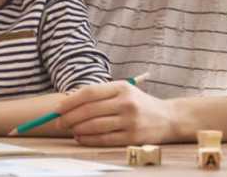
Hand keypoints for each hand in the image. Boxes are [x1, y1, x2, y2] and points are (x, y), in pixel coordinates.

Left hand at [57, 80, 173, 145]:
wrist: (169, 118)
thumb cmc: (139, 103)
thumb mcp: (123, 91)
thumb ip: (100, 94)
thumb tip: (69, 101)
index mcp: (121, 87)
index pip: (89, 92)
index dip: (70, 101)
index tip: (57, 108)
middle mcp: (126, 103)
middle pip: (89, 110)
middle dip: (69, 117)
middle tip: (58, 122)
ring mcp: (130, 121)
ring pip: (95, 126)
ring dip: (77, 129)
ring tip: (69, 130)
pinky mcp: (133, 137)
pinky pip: (104, 139)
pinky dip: (89, 139)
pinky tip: (81, 138)